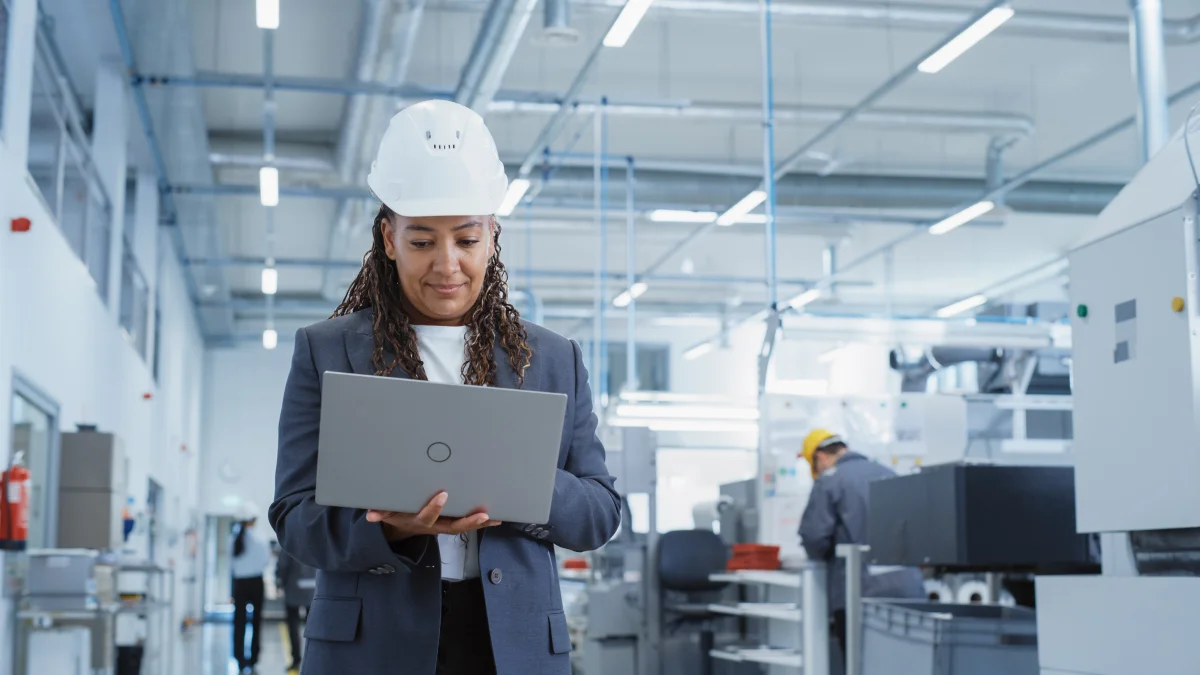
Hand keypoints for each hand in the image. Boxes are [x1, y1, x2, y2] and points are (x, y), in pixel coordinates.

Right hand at [366, 491, 500, 540]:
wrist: (403, 528)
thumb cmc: (397, 513)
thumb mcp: (387, 513)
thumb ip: (380, 512)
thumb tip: (370, 514)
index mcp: (419, 521)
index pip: (427, 516)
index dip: (434, 507)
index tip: (443, 494)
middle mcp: (435, 525)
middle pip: (453, 526)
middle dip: (468, 521)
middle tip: (482, 514)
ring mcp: (445, 526)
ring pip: (464, 526)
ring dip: (480, 522)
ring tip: (495, 517)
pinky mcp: (452, 523)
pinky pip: (469, 523)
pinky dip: (483, 521)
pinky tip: (497, 517)